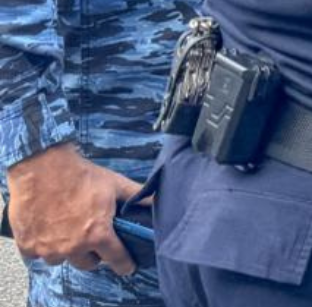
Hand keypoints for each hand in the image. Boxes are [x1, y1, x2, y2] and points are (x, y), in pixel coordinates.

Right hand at [7, 142, 139, 274]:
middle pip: (88, 263)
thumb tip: (160, 201)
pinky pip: (38, 255)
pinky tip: (48, 230)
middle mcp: (73, 247)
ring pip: (62, 260)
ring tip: (69, 231)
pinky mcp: (28, 245)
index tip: (127, 266)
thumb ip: (138, 196)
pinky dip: (43, 246)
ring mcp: (49, 248)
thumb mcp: (115, 185)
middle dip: (93, 253)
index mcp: (98, 235)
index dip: (125, 264)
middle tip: (93, 238)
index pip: (117, 260)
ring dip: (67, 250)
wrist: (43, 167)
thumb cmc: (82, 175)